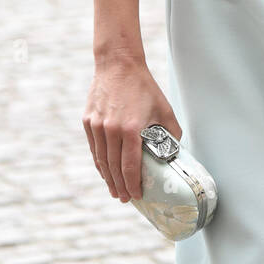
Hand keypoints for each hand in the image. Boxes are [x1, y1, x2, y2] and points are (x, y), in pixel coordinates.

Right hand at [83, 54, 182, 201]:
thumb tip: (174, 153)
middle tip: (126, 199)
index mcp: (131, 128)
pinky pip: (94, 149)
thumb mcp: (164, 110)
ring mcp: (96, 126)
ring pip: (101, 160)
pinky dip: (99, 163)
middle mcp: (110, 129)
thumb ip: (170, 134)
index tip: (138, 195)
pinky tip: (105, 172)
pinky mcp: (88, 121)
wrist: (118, 65)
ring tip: (115, 191)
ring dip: (108, 178)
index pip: (129, 166)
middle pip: (114, 167)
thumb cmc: (144, 88)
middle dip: (120, 186)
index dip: (133, 184)